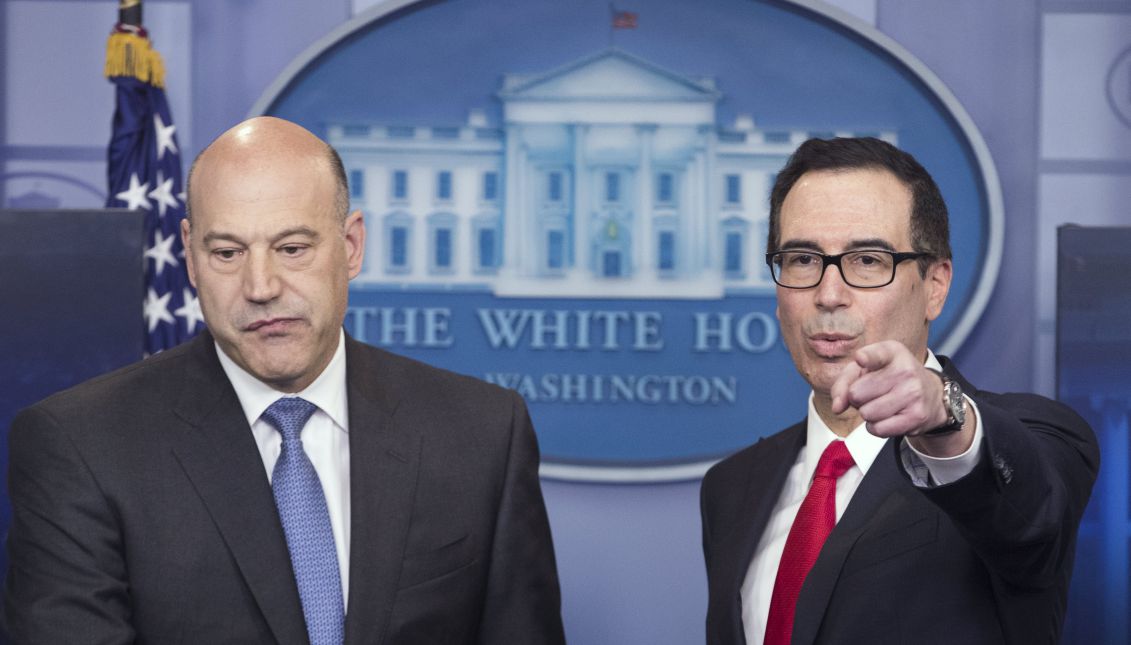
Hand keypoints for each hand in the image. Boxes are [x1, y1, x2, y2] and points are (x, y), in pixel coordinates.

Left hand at [829, 340, 951, 437]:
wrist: (931, 395)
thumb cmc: (890, 379)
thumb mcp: (866, 370)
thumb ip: (844, 382)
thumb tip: (837, 407)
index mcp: (892, 352)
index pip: (876, 354)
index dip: (866, 358)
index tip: (861, 359)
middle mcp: (905, 370)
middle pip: (856, 394)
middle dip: (857, 398)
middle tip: (872, 393)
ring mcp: (913, 394)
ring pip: (867, 413)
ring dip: (867, 413)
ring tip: (881, 404)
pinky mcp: (916, 416)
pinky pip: (878, 429)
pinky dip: (876, 427)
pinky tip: (887, 416)